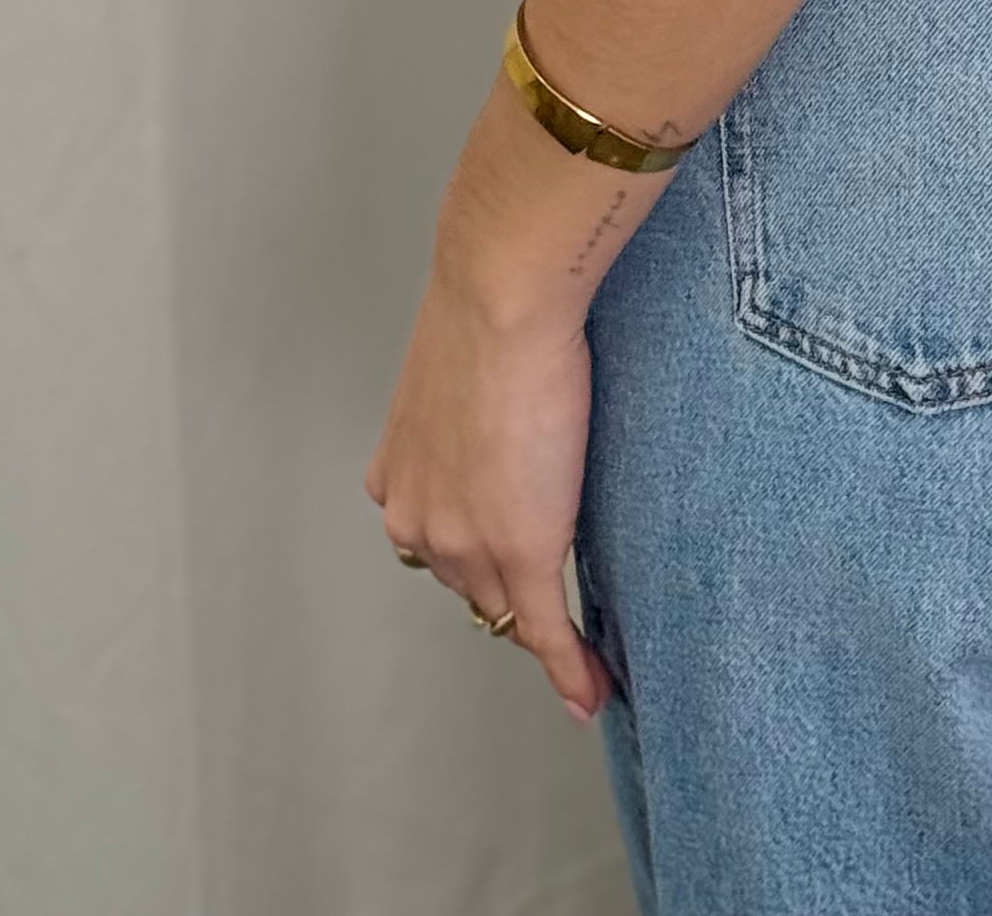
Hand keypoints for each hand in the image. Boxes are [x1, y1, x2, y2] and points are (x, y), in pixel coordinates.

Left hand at [365, 133, 619, 728]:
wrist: (502, 297)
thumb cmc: (489, 306)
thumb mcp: (456, 369)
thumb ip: (469, 408)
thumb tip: (507, 393)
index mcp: (400, 477)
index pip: (440, 544)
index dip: (477, 560)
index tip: (503, 573)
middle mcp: (419, 521)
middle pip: (472, 584)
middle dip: (510, 597)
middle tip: (557, 612)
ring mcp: (467, 543)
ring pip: (508, 607)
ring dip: (544, 632)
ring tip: (582, 654)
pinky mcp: (519, 551)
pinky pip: (545, 629)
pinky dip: (569, 668)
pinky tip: (590, 693)